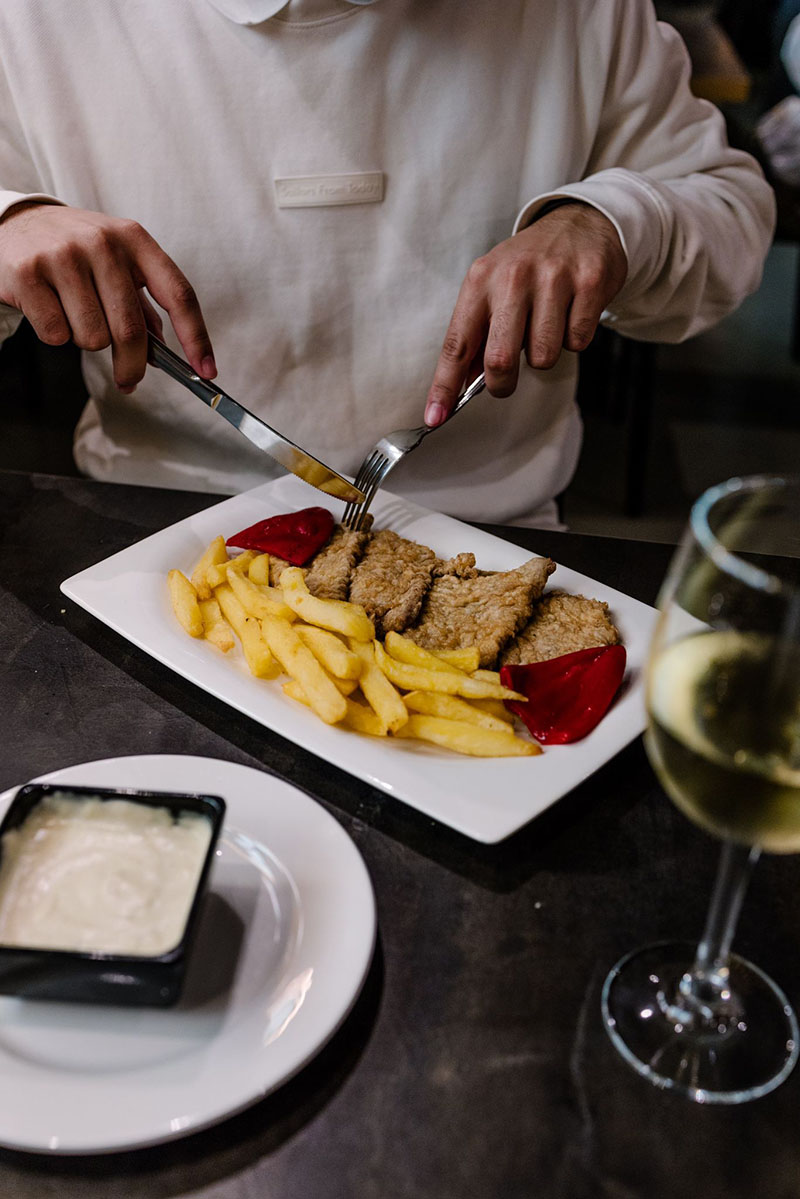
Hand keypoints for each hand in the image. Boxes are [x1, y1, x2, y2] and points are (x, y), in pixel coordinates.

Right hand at [0, 202, 215, 391]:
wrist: (16, 223)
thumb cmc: (77, 252)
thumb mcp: (118, 263)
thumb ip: (144, 304)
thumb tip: (164, 354)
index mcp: (134, 239)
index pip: (179, 294)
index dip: (196, 338)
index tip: (206, 371)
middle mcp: (103, 243)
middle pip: (132, 331)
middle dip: (132, 366)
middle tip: (128, 380)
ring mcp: (64, 256)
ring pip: (93, 338)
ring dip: (87, 341)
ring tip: (74, 315)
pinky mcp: (29, 272)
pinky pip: (57, 335)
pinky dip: (56, 335)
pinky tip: (50, 309)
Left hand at [424, 203, 626, 423]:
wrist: (579, 222)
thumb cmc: (528, 267)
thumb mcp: (492, 289)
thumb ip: (475, 336)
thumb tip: (459, 388)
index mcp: (480, 280)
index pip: (457, 344)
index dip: (444, 386)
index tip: (435, 417)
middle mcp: (514, 276)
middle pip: (499, 360)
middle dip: (501, 384)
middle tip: (506, 380)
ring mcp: (554, 278)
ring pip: (542, 357)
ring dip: (543, 355)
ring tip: (546, 327)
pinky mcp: (589, 282)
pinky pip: (577, 342)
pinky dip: (574, 338)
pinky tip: (571, 313)